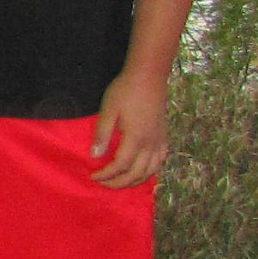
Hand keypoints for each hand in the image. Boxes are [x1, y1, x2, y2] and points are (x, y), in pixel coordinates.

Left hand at [89, 66, 169, 187]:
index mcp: (136, 138)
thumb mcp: (108, 110)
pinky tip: (142, 171)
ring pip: (151, 171)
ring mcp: (160, 140)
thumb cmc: (126, 90)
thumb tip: (94, 156)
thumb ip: (102, 134)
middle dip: (118, 182)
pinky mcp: (164, 136)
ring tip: (120, 182)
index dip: (106, 174)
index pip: (120, 166)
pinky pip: (160, 161)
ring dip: (135, 181)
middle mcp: (151, 143)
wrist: (149, 76)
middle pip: (136, 173)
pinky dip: (151, 171)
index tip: (93, 175)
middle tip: (103, 182)